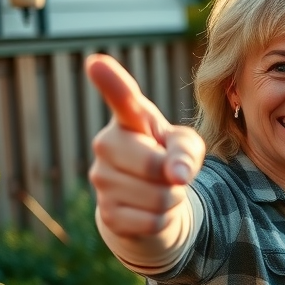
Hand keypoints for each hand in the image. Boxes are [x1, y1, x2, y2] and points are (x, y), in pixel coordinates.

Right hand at [86, 54, 204, 238]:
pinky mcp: (106, 214)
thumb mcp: (187, 147)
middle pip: (155, 165)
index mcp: (128, 120)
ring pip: (160, 196)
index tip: (96, 63)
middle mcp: (106, 145)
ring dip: (172, 199)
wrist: (149, 203)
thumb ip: (186, 151)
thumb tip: (176, 175)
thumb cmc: (169, 161)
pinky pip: (154, 220)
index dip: (112, 83)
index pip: (122, 100)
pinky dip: (164, 219)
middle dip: (174, 176)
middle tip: (168, 173)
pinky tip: (150, 211)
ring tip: (160, 191)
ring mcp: (101, 180)